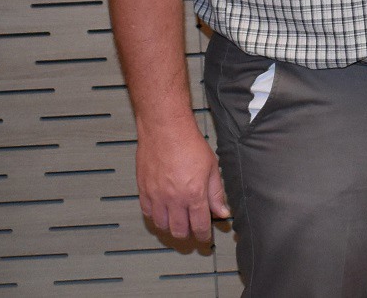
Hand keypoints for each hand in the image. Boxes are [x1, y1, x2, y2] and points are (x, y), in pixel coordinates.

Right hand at [135, 120, 229, 240]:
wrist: (165, 129)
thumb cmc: (188, 143)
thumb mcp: (211, 167)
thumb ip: (216, 193)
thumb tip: (222, 211)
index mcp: (194, 194)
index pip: (200, 226)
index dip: (203, 235)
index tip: (205, 237)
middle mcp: (174, 198)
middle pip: (179, 230)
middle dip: (187, 234)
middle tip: (192, 229)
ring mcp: (157, 195)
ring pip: (162, 225)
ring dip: (171, 227)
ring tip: (177, 221)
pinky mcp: (143, 189)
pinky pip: (147, 213)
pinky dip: (155, 216)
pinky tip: (162, 211)